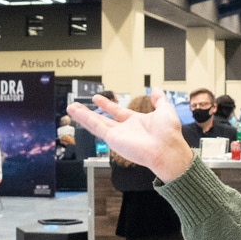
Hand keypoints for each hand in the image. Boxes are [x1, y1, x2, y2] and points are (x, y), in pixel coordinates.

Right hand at [65, 91, 192, 181]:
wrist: (168, 150)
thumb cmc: (169, 134)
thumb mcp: (165, 110)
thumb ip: (159, 100)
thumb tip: (157, 90)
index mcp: (136, 122)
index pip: (118, 112)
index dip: (107, 105)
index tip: (97, 98)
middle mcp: (125, 130)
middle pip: (102, 119)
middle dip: (89, 112)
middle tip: (78, 106)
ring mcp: (118, 135)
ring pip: (96, 123)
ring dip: (83, 116)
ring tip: (71, 108)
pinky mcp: (113, 140)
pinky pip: (97, 128)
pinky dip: (86, 119)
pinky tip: (77, 113)